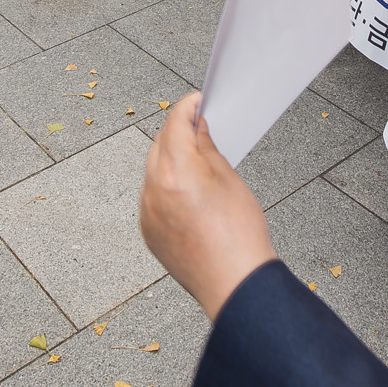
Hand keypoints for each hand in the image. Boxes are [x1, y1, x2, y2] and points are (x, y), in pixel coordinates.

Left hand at [139, 93, 277, 319]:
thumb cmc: (240, 238)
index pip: (174, 125)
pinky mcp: (147, 231)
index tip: (196, 101)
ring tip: (196, 161)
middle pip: (159, 145)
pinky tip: (187, 191)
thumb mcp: (230, 180)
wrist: (235, 285)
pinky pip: (151, 196)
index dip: (186, 108)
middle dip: (176, 133)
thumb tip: (198, 130)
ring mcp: (147, 212)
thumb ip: (208, 149)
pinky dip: (164, 185)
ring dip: (169, 159)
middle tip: (199, 127)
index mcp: (176, 172)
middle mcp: (153, 190)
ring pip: (152, 171)